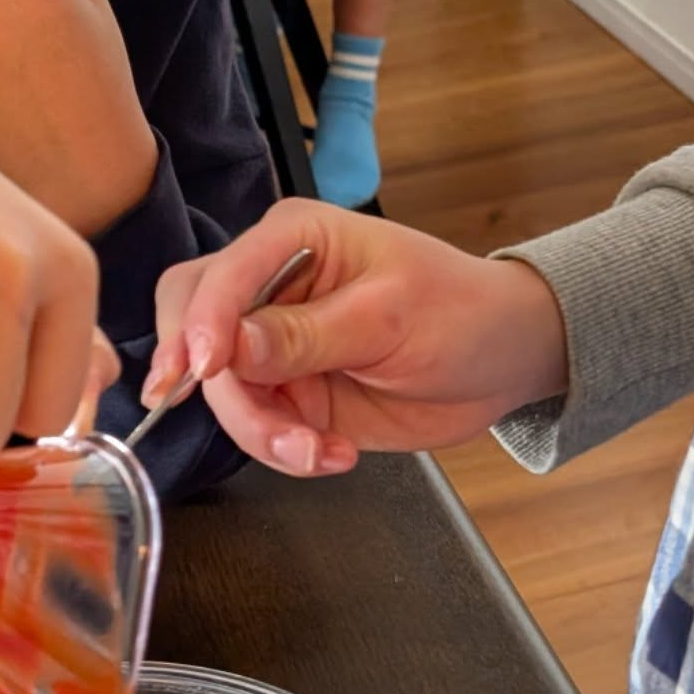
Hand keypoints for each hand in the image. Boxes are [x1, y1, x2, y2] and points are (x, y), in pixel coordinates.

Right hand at [148, 199, 568, 475]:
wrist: (497, 364)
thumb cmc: (460, 312)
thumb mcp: (387, 318)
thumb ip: (305, 335)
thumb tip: (230, 347)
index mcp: (292, 240)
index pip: (218, 277)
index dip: (202, 323)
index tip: (206, 368)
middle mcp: (269, 290)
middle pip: (195, 334)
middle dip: (222, 391)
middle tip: (263, 429)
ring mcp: (273, 347)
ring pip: (224, 394)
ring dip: (263, 433)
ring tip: (321, 451)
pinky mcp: (287, 394)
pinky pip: (256, 429)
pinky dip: (285, 451)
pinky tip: (332, 452)